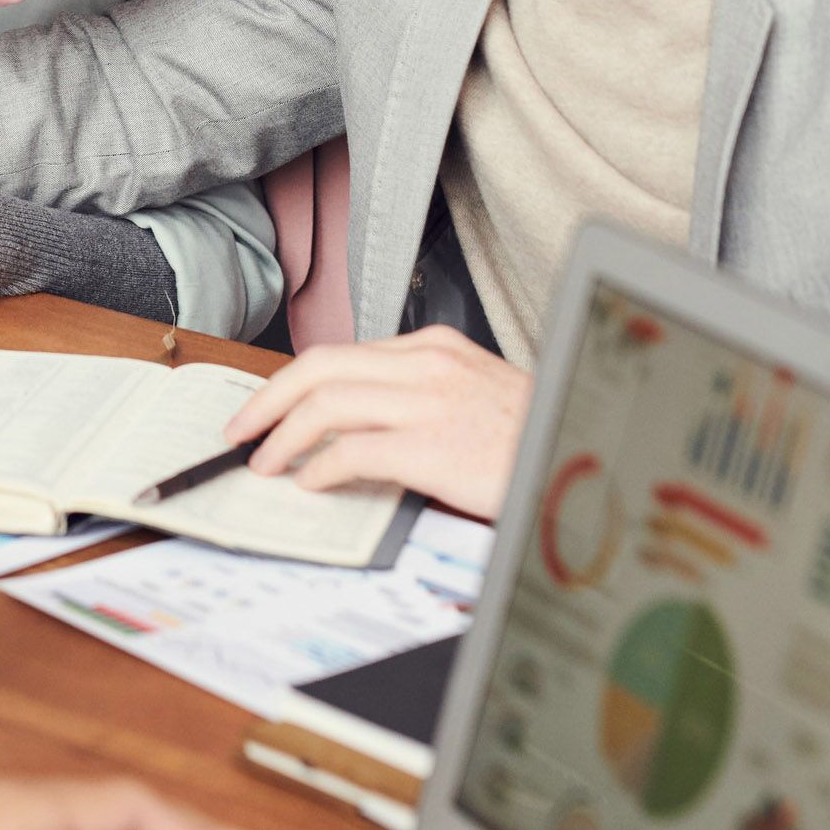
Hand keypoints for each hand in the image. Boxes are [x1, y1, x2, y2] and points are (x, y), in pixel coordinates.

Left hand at [224, 326, 532, 521]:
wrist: (588, 458)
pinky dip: (320, 467)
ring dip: (282, 435)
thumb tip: (355, 429)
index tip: (267, 409)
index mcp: (433, 346)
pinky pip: (352, 450)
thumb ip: (416, 398)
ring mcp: (429, 401)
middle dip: (268, 399)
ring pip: (325, 403)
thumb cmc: (532, 439)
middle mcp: (425, 363)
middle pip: (319, 367)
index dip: (292, 383)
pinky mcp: (433, 446)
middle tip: (240, 431)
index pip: (341, 354)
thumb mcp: (472, 396)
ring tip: (264, 463)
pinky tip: (311, 483)